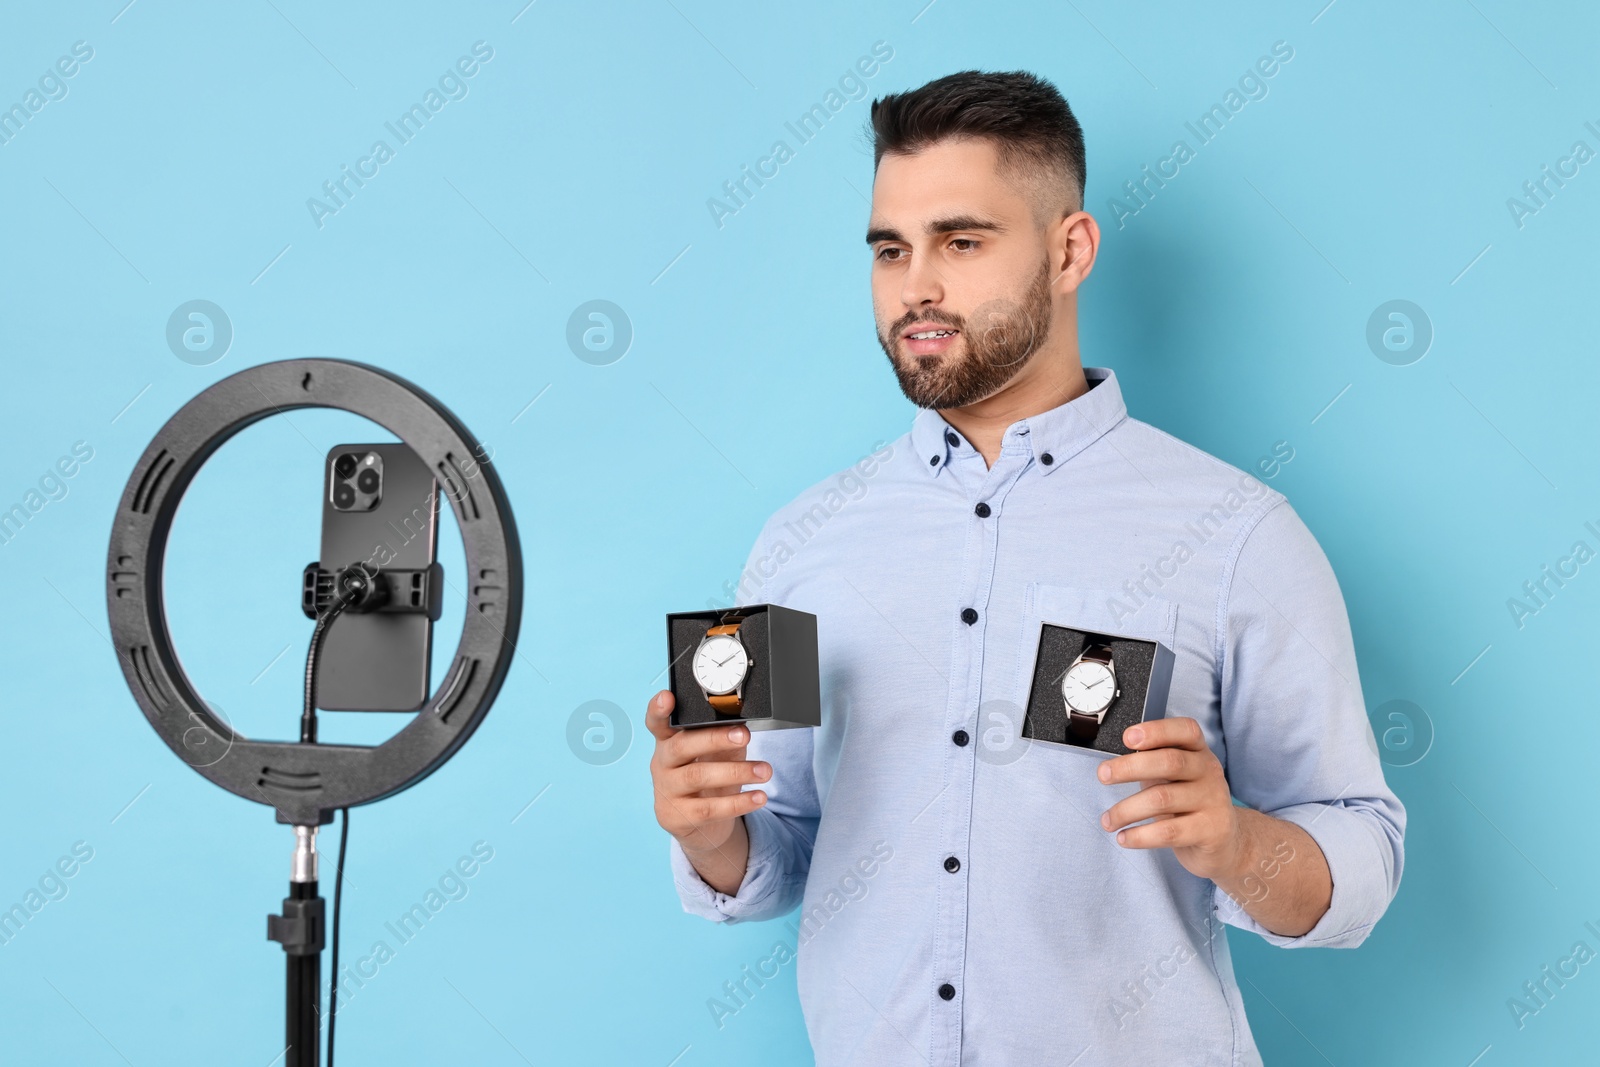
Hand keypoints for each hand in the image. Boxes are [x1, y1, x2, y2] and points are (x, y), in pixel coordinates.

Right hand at [646, 690, 770, 858]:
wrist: (702, 824)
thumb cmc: (709, 778)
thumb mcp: (716, 754)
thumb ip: (724, 736)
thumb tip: (743, 723)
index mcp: (668, 741)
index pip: (657, 722)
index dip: (658, 709)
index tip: (667, 697)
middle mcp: (661, 764)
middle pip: (681, 746)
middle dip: (714, 738)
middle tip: (744, 735)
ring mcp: (666, 791)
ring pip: (697, 777)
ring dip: (737, 771)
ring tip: (764, 771)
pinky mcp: (676, 817)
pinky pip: (708, 809)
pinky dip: (738, 803)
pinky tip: (759, 797)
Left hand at [1096, 716, 1241, 881]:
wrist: (1225, 841)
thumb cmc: (1188, 803)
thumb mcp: (1173, 777)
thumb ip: (1151, 763)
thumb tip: (1114, 764)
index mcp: (1199, 752)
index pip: (1185, 730)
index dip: (1156, 731)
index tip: (1127, 737)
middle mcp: (1209, 772)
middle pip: (1169, 762)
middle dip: (1129, 767)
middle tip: (1103, 775)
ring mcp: (1213, 801)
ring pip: (1162, 799)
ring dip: (1126, 810)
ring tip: (1108, 820)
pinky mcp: (1211, 831)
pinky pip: (1169, 832)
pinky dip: (1140, 836)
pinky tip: (1124, 838)